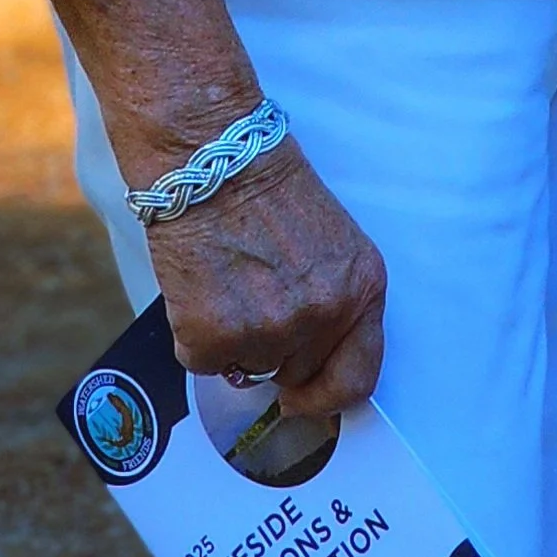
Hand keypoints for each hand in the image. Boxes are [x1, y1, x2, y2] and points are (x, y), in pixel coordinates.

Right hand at [146, 140, 386, 415]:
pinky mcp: (215, 336)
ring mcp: (270, 330)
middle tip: (251, 299)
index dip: (327, 397)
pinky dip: (194, 332)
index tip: (304, 398)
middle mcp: (323, 315)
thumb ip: (333, 301)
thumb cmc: (267, 189)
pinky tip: (199, 283)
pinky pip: (202, 361)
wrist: (213, 158)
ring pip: (247, 369)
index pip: (358, 378)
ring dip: (232, 338)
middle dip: (273, 349)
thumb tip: (312, 359)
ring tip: (227, 280)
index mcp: (362, 289)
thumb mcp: (331, 243)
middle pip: (296, 374)